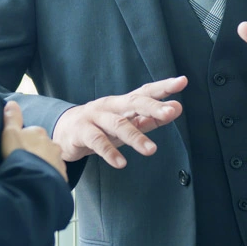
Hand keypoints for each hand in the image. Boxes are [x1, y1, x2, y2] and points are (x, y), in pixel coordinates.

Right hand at [1, 101, 67, 181]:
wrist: (33, 183)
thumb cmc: (20, 158)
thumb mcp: (10, 134)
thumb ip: (11, 118)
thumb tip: (12, 102)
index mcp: (39, 132)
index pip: (31, 133)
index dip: (22, 141)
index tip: (16, 150)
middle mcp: (52, 144)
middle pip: (41, 146)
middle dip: (35, 152)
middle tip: (23, 163)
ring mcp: (58, 160)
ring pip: (48, 160)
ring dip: (41, 165)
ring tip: (30, 174)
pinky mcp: (61, 176)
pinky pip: (53, 174)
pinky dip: (46, 176)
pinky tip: (37, 182)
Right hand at [52, 75, 186, 167]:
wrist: (64, 133)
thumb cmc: (102, 128)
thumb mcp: (126, 124)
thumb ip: (150, 119)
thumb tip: (176, 109)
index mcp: (123, 102)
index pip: (145, 91)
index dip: (163, 87)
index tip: (182, 82)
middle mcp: (110, 105)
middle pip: (133, 102)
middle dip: (152, 107)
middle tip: (170, 113)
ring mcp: (95, 117)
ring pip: (117, 124)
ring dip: (135, 136)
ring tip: (152, 150)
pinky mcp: (81, 132)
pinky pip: (97, 141)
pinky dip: (110, 152)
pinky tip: (121, 163)